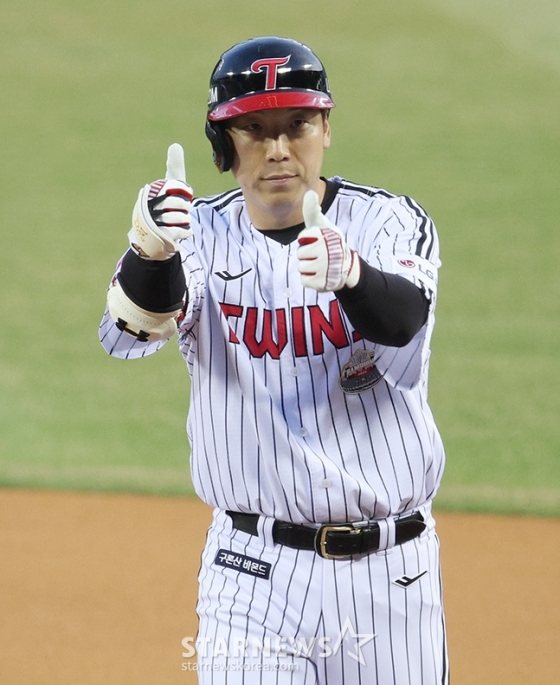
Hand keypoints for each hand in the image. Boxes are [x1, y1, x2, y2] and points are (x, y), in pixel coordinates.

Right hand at [128, 144, 193, 259]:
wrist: (154, 235)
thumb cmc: (163, 206)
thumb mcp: (169, 186)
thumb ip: (174, 167)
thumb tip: (175, 144)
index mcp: (152, 191)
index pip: (174, 186)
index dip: (184, 192)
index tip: (184, 195)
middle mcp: (149, 206)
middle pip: (177, 203)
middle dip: (185, 207)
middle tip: (182, 210)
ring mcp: (153, 221)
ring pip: (179, 218)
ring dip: (185, 220)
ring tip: (180, 221)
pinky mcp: (159, 236)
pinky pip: (179, 231)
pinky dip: (186, 231)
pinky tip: (184, 231)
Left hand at [297, 190, 360, 290]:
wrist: (345, 265)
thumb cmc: (329, 242)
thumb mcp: (322, 224)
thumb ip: (312, 210)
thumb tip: (310, 193)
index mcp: (326, 234)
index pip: (302, 238)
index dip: (307, 240)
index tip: (317, 240)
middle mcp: (327, 251)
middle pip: (300, 254)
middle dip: (306, 254)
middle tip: (320, 254)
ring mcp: (325, 268)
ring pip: (301, 267)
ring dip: (308, 267)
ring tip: (320, 264)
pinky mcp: (323, 283)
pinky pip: (304, 280)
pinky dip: (310, 279)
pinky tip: (320, 275)